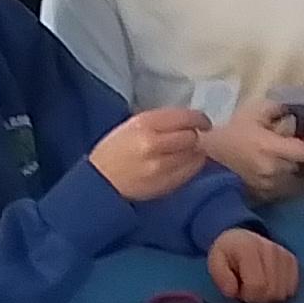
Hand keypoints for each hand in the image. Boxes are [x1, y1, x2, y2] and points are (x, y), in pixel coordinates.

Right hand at [88, 106, 209, 204]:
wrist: (101, 181)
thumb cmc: (116, 150)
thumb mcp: (132, 125)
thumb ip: (161, 121)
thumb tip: (190, 120)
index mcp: (144, 124)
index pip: (185, 118)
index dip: (199, 119)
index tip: (202, 122)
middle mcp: (153, 144)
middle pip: (192, 137)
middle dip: (196, 136)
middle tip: (194, 137)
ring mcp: (160, 166)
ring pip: (194, 155)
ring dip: (195, 152)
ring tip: (188, 150)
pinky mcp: (165, 184)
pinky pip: (190, 172)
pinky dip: (192, 165)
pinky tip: (184, 163)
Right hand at [206, 96, 303, 199]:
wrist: (209, 155)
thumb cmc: (232, 130)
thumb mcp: (254, 110)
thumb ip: (279, 108)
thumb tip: (298, 110)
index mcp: (271, 148)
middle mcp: (273, 169)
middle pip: (303, 166)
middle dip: (301, 157)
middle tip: (295, 147)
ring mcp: (269, 185)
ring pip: (295, 178)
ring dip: (293, 169)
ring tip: (283, 158)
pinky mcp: (264, 194)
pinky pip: (284, 187)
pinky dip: (284, 179)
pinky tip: (275, 169)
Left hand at [207, 226, 297, 302]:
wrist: (241, 239)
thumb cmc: (228, 254)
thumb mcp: (215, 262)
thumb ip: (221, 277)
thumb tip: (233, 291)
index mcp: (248, 248)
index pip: (257, 286)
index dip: (247, 295)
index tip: (239, 291)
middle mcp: (270, 249)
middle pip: (272, 292)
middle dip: (258, 298)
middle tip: (248, 290)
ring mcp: (284, 254)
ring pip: (283, 293)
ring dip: (269, 297)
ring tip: (258, 286)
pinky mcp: (292, 261)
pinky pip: (292, 289)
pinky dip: (280, 292)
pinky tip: (269, 285)